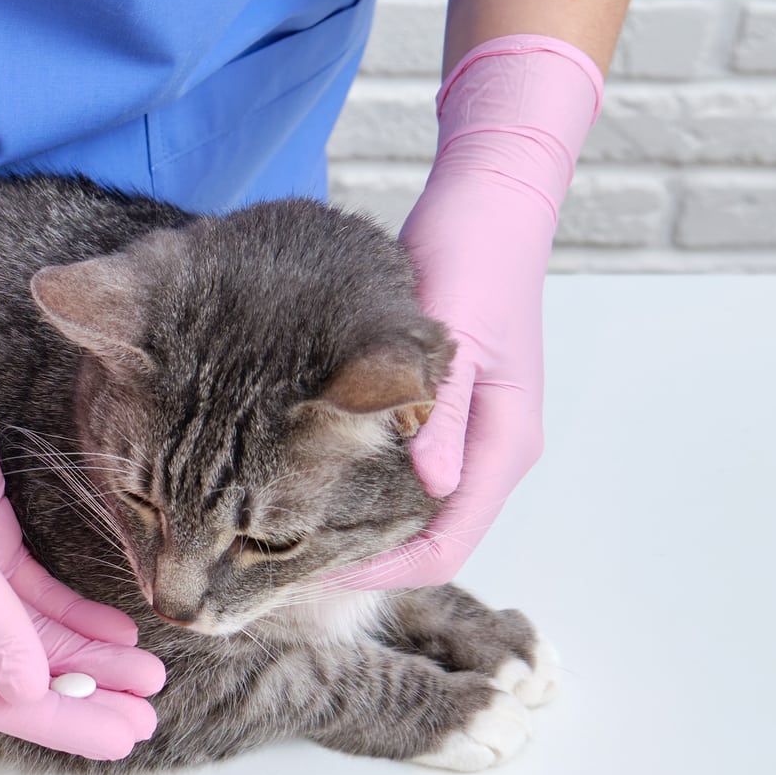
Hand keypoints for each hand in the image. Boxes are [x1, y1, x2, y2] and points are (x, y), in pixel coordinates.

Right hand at [0, 186, 164, 759]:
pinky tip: (117, 626)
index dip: (53, 719)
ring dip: (84, 655)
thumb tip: (26, 692)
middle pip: (6, 668)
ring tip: (148, 675)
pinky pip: (27, 588)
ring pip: (24, 630)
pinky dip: (70, 610)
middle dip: (79, 695)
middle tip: (148, 716)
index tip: (120, 737)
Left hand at [330, 35, 603, 590]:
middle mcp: (484, 448)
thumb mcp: (455, 332)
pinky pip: (393, 467)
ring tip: (275, 527)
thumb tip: (433, 483)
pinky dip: (351, 483)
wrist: (485, 201)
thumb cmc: (475, 257)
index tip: (306, 573)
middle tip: (274, 562)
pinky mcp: (432, 406)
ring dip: (350, 524)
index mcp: (502, 442)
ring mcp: (460, 429)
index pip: (446, 545)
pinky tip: (297, 475)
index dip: (379, 571)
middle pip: (425, 537)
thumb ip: (441, 406)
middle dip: (357, 559)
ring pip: (407, 507)